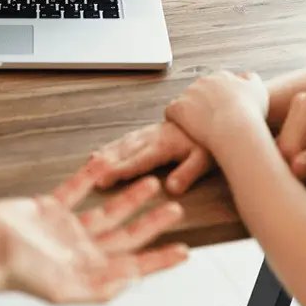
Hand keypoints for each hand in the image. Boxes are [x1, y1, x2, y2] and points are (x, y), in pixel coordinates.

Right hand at [0, 168, 187, 302]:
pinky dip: (91, 177)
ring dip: (129, 197)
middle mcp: (81, 250)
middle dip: (152, 223)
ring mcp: (66, 229)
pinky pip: (76, 190)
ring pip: (107, 210)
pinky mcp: (48, 209)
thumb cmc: (17, 273)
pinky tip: (106, 166)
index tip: (184, 250)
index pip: (133, 264)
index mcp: (88, 271)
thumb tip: (133, 279)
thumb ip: (99, 287)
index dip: (159, 259)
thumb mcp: (63, 287)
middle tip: (176, 207)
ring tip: (151, 183)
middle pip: (126, 234)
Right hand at [87, 122, 214, 195]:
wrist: (216, 115)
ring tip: (90, 163)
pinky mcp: (151, 131)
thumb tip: (172, 189)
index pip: (140, 159)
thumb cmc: (210, 141)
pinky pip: (128, 137)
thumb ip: (187, 173)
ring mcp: (151, 132)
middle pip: (127, 150)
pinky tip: (103, 151)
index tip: (103, 177)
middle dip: (107, 162)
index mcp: (165, 144)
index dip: (121, 169)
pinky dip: (113, 145)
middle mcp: (154, 137)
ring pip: (124, 142)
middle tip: (89, 174)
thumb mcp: (205, 159)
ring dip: (107, 152)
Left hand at [163, 71, 268, 152]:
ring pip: (185, 101)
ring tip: (197, 128)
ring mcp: (189, 93)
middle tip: (210, 122)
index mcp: (222, 76)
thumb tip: (245, 76)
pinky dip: (176, 120)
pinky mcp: (177, 107)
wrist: (235, 128)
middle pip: (198, 92)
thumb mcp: (258, 90)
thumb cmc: (249, 113)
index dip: (217, 99)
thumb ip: (251, 80)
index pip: (215, 84)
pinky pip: (171, 112)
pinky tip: (185, 130)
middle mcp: (204, 81)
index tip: (221, 111)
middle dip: (202, 105)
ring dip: (189, 113)